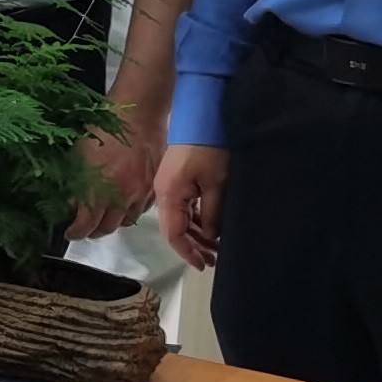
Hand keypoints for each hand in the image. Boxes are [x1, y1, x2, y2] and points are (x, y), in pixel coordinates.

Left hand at [70, 119, 166, 242]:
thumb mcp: (79, 153)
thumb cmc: (104, 127)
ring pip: (126, 221)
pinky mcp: (155, 186)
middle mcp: (122, 196)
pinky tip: (123, 203)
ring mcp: (141, 193)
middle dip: (93, 230)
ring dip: (113, 222)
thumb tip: (69, 202)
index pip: (86, 225)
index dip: (76, 232)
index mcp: (100, 189)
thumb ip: (74, 181)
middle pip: (107, 228)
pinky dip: (130, 211)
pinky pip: (142, 209)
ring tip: (104, 215)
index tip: (70, 232)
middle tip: (85, 225)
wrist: (139, 112)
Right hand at [154, 144, 228, 270]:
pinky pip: (185, 208)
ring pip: (181, 219)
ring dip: (197, 234)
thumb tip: (211, 237)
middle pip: (175, 229)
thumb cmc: (209, 149)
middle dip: (194, 247)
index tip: (203, 265)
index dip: (187, 252)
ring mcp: (170, 187)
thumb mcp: (216, 183)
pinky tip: (211, 228)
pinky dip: (197, 220)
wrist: (203, 116)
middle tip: (214, 260)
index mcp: (170, 196)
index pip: (173, 234)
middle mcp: (165, 195)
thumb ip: (212, 213)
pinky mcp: (178, 181)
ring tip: (215, 248)